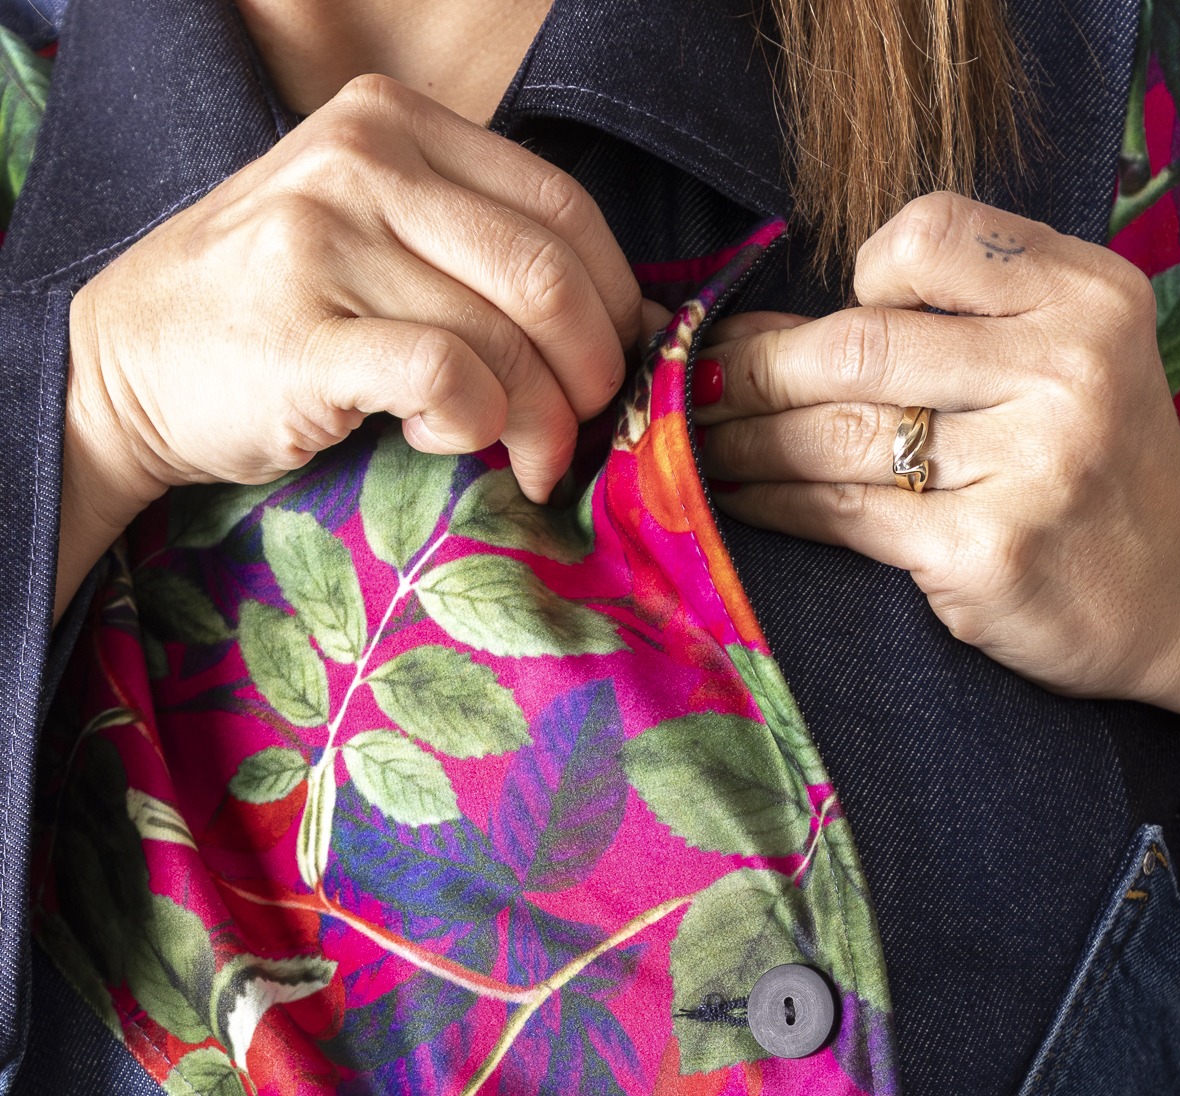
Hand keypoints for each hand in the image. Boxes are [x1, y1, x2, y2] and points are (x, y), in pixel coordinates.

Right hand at [57, 74, 641, 613]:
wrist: (128, 364)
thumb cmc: (271, 312)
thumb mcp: (368, 231)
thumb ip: (471, 247)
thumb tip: (612, 324)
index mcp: (393, 121)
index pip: (563, 207)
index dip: (614, 302)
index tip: (611, 368)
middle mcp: (361, 161)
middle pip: (547, 275)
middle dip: (590, 372)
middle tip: (579, 431)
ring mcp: (325, 239)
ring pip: (504, 337)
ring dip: (533, 420)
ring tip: (512, 452)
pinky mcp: (304, 333)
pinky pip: (449, 379)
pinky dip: (472, 423)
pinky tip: (440, 435)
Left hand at [696, 192, 1179, 787]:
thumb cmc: (1097, 465)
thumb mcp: (1072, 353)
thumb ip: (962, 320)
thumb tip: (771, 326)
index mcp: (1085, 296)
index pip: (928, 239)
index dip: (855, 278)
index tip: (816, 324)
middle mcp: (1066, 369)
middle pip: (858, 345)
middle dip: (754, 368)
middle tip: (687, 382)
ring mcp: (1030, 465)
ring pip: (838, 434)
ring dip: (742, 439)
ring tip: (690, 441)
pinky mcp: (987, 552)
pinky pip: (844, 514)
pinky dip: (773, 504)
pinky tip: (734, 498)